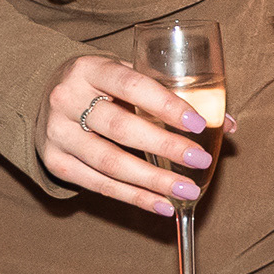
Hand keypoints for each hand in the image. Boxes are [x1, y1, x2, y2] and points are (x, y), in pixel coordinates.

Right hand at [40, 53, 213, 216]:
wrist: (46, 96)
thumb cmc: (102, 85)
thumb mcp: (128, 75)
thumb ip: (173, 93)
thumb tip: (227, 124)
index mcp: (90, 68)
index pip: (132, 85)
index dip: (166, 105)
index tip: (198, 123)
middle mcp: (67, 99)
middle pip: (121, 128)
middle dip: (165, 147)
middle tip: (200, 160)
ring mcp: (57, 133)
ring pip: (109, 163)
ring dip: (153, 181)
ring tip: (187, 191)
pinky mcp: (55, 162)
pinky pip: (99, 185)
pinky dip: (134, 198)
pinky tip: (162, 205)